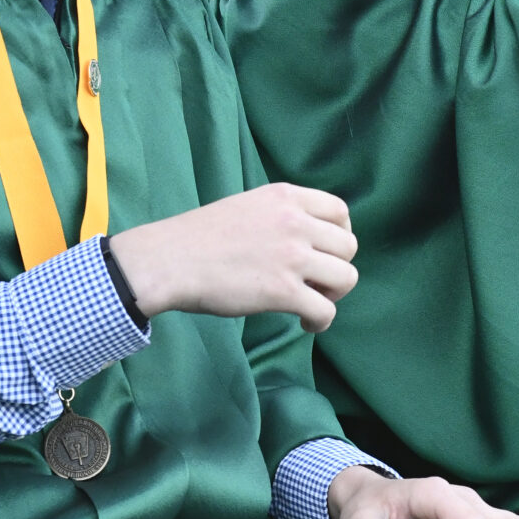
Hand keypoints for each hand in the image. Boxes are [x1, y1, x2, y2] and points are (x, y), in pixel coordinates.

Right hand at [105, 181, 355, 331]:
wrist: (169, 260)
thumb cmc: (199, 236)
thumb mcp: (247, 206)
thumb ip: (280, 215)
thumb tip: (306, 238)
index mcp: (285, 197)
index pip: (340, 211)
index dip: (340, 235)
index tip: (325, 252)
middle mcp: (295, 222)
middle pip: (348, 246)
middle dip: (336, 267)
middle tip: (315, 282)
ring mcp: (292, 256)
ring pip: (346, 278)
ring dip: (333, 295)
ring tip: (310, 302)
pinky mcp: (284, 291)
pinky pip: (326, 310)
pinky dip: (320, 321)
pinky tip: (303, 322)